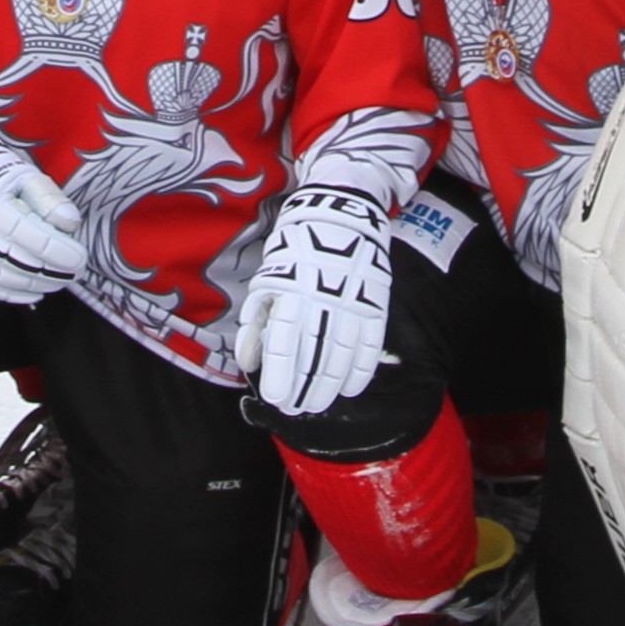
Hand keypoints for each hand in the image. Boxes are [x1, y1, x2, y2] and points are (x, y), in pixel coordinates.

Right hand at [0, 115, 91, 303]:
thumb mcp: (22, 174)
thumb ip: (48, 199)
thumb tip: (70, 225)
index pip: (35, 240)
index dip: (62, 254)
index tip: (81, 258)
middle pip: (22, 263)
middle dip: (53, 273)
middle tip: (75, 272)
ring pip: (4, 278)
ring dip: (36, 285)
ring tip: (58, 282)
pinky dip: (10, 294)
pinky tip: (32, 294)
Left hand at [229, 181, 396, 419]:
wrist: (341, 215)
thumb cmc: (296, 253)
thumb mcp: (266, 280)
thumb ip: (256, 323)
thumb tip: (249, 364)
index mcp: (291, 293)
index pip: (284, 344)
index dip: (280, 375)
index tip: (276, 400)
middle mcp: (322, 300)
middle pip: (314, 356)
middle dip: (304, 389)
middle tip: (297, 410)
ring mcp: (353, 303)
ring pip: (342, 356)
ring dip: (331, 386)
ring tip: (319, 404)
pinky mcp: (375, 303)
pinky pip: (370, 345)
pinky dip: (362, 370)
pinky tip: (351, 389)